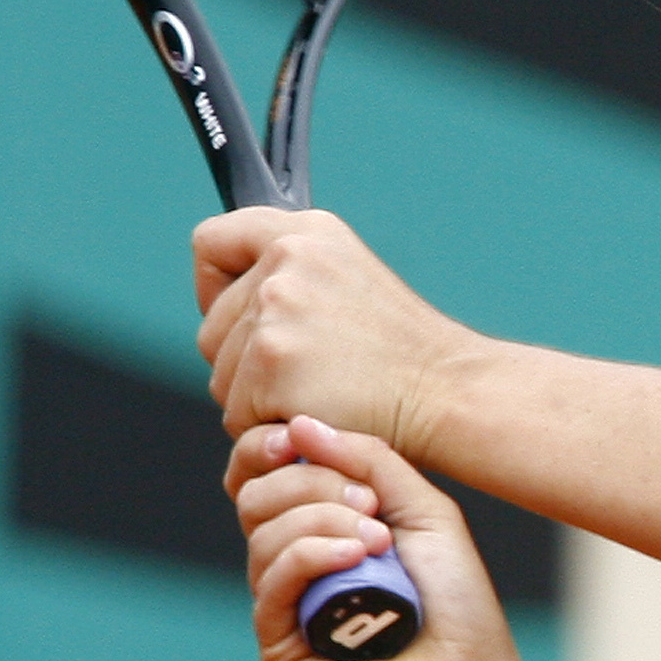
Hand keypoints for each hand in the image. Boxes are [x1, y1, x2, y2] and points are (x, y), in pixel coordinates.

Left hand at [194, 207, 469, 453]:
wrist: (448, 394)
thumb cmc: (406, 356)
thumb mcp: (351, 283)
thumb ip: (292, 278)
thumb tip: (234, 301)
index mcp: (307, 233)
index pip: (212, 242)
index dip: (215, 288)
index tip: (240, 316)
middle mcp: (288, 258)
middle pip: (212, 327)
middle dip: (245, 362)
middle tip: (310, 374)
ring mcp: (277, 309)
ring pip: (222, 376)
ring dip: (259, 399)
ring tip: (322, 394)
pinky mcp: (271, 362)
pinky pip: (237, 414)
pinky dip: (270, 428)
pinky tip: (318, 415)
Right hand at [232, 415, 522, 660]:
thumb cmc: (456, 601)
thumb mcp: (425, 512)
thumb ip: (370, 462)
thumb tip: (300, 424)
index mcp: (326, 527)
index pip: (268, 475)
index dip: (271, 448)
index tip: (297, 434)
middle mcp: (298, 564)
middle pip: (257, 498)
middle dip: (311, 484)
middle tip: (373, 507)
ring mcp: (285, 606)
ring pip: (262, 535)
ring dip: (321, 521)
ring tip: (378, 541)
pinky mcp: (279, 646)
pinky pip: (272, 581)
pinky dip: (310, 555)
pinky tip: (354, 556)